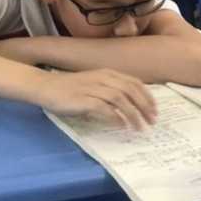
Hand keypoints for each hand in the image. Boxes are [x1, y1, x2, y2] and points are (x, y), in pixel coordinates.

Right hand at [38, 69, 156, 130]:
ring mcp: (92, 88)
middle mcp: (102, 78)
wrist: (45, 87)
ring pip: (120, 99)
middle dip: (144, 107)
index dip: (147, 97)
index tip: (154, 111)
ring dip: (133, 114)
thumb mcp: (93, 85)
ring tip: (139, 127)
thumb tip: (128, 107)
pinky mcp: (83, 100)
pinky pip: (104, 108)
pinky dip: (115, 117)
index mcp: (106, 73)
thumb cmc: (69, 88)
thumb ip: (109, 92)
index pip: (134, 82)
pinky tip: (121, 125)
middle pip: (131, 90)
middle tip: (151, 122)